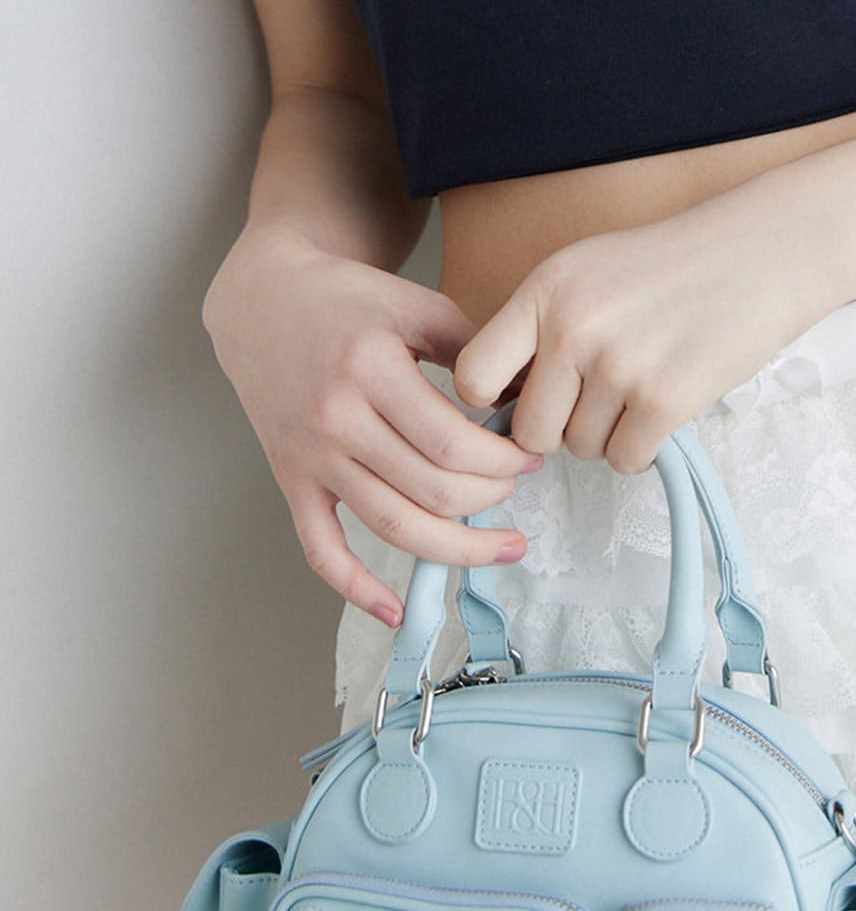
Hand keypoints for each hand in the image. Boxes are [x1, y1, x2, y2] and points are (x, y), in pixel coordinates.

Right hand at [202, 224, 544, 627]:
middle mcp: (336, 419)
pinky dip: (356, 587)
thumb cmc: (350, 300)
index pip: (451, 442)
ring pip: (390, 526)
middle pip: (429, 489)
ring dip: (455, 547)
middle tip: (518, 486)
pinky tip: (394, 610)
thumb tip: (536, 391)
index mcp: (371, 369)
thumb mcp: (418, 304)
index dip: (502, 460)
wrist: (264, 301)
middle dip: (490, 497)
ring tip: (502, 548)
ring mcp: (310, 457)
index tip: (530, 455)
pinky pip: (320, 549)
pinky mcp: (291, 481)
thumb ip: (477, 348)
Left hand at [451, 199, 838, 473]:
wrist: (763, 251)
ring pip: (581, 449)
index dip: (493, 402)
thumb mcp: (588, 271)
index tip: (525, 400)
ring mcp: (620, 363)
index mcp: (545, 289)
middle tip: (598, 401)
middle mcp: (573, 326)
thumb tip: (500, 403)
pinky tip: (663, 410)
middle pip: (529, 431)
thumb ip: (541, 325)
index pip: (473, 375)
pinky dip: (642, 448)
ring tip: (642, 390)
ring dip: (608, 435)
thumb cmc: (674, 264)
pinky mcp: (666, 398)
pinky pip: (626, 460)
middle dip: (560, 429)